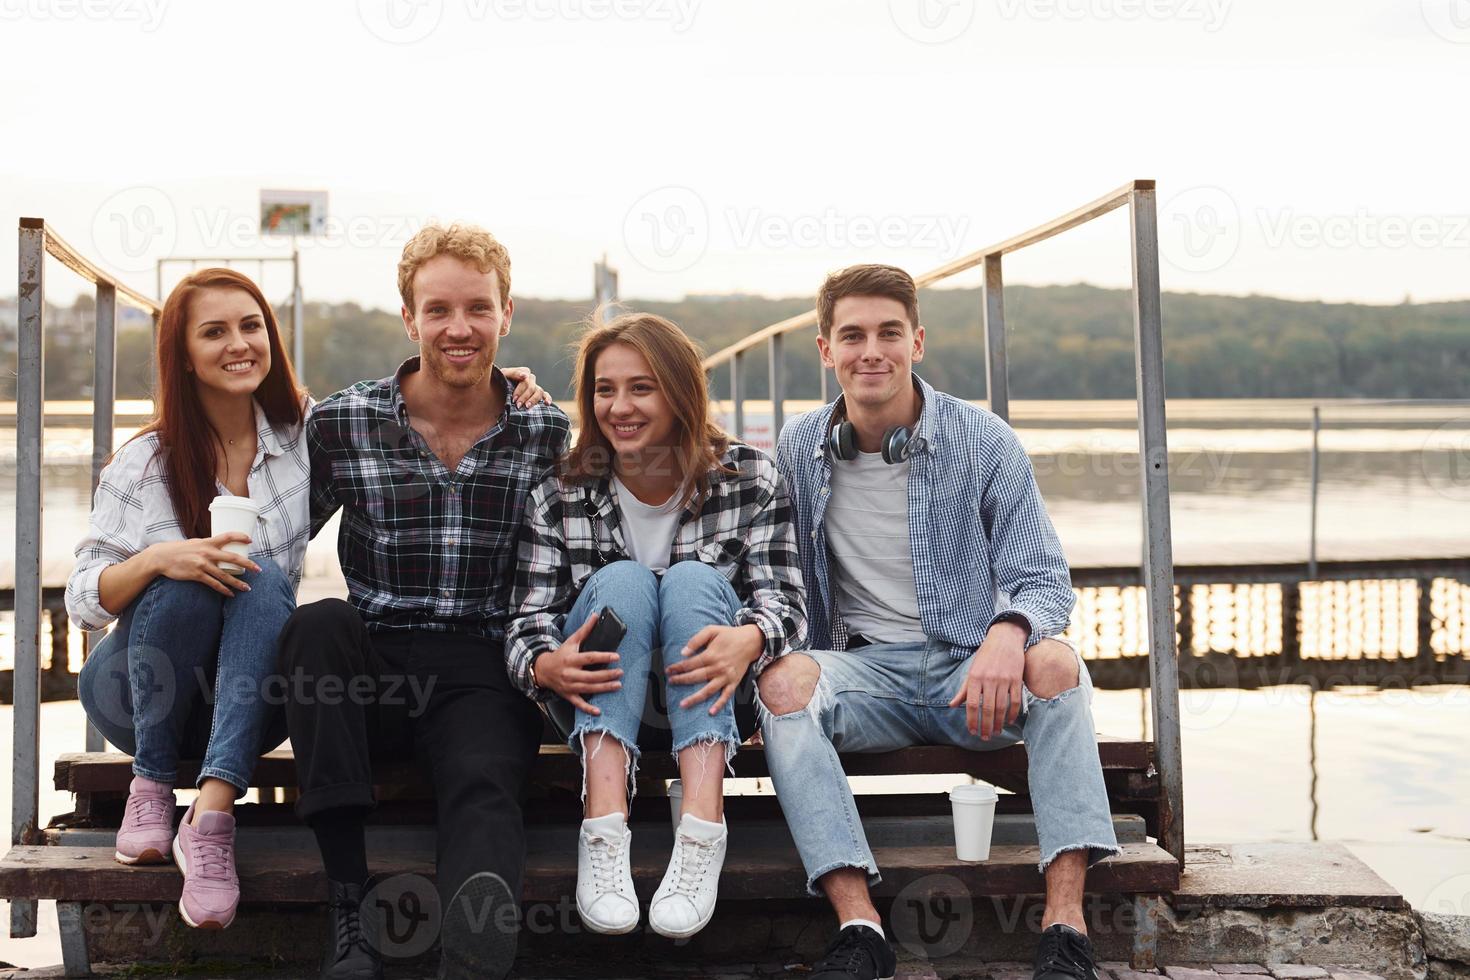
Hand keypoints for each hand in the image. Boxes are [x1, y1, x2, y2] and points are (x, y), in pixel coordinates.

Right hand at [145, 535, 259, 596]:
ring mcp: (202, 564)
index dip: (240, 537)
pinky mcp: (196, 575)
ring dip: (238, 583)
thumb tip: (222, 548)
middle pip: (232, 558)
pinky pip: (213, 584)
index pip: (227, 536)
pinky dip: (224, 590)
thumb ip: (209, 545)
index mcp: (208, 542)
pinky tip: (231, 594)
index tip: (251, 541)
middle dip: (248, 564)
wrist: (161, 557)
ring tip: (248, 588)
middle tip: (259, 570)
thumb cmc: (180, 549)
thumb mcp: (195, 543)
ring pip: (225, 575)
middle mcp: (207, 552)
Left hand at [501, 366, 552, 407]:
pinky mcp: (538, 395)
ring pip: (539, 391)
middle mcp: (530, 379)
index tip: (514, 398)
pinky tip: (546, 403)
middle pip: (532, 387)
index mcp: (523, 372)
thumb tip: (525, 376)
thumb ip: (513, 373)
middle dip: (524, 397)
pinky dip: (547, 398)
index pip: (525, 379)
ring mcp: (535, 387)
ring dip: (533, 399)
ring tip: (527, 407)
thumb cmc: (499, 383)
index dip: (520, 390)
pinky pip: (546, 395)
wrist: (497, 392)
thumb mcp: (503, 376)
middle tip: (517, 405)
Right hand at [536, 612, 624, 714]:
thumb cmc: (560, 655)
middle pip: (590, 676)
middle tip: (620, 672)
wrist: (543, 670)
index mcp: (571, 659)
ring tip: (617, 685)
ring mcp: (569, 686)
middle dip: (606, 675)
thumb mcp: (571, 641)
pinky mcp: (568, 695)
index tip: (616, 656)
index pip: (589, 657)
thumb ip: (585, 630)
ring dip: (603, 688)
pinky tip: (599, 711)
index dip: (603, 657)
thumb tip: (596, 616)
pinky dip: (587, 709)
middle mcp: (569, 673)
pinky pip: (578, 704)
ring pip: (588, 689)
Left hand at [667, 624, 763, 714]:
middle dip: (681, 681)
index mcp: (711, 655)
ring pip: (708, 690)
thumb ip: (696, 640)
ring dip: (694, 698)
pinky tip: (711, 712)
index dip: (677, 668)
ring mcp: (726, 677)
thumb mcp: (712, 630)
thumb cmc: (729, 635)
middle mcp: (717, 668)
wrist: (751, 641)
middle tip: (670, 682)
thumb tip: (683, 653)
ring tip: (682, 704)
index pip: (689, 664)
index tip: (668, 671)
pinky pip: (726, 696)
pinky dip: (719, 705)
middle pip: (696, 677)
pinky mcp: (734, 682)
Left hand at [947, 621, 1027, 739]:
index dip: (971, 720)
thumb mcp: (972, 670)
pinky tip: (1008, 721)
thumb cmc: (985, 656)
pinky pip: (1015, 701)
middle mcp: (989, 679)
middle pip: (987, 709)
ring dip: (999, 723)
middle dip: (986, 726)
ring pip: (1001, 707)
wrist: (1005, 638)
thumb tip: (952, 706)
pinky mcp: (1016, 679)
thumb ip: (963, 690)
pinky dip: (1012, 713)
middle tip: (985, 737)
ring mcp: (1004, 680)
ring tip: (996, 732)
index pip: (971, 704)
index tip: (972, 731)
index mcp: (975, 678)